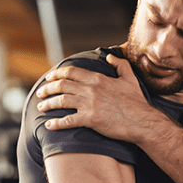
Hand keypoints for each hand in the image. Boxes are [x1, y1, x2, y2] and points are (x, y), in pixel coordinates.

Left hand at [35, 53, 158, 142]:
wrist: (142, 121)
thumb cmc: (136, 102)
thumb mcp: (130, 78)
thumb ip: (119, 64)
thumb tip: (110, 56)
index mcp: (98, 79)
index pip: (71, 72)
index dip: (57, 73)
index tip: (49, 77)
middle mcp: (91, 90)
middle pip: (62, 85)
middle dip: (47, 88)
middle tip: (40, 92)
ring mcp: (89, 105)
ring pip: (61, 101)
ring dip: (48, 103)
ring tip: (41, 107)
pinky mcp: (90, 120)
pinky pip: (67, 121)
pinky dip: (56, 123)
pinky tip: (49, 125)